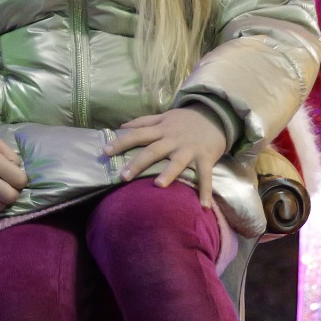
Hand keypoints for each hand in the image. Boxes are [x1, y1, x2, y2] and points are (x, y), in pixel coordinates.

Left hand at [106, 107, 226, 205]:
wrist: (216, 115)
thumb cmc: (185, 120)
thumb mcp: (164, 116)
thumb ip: (143, 122)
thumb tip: (121, 126)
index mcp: (161, 129)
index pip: (137, 134)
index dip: (121, 142)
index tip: (105, 151)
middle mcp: (173, 139)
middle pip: (152, 151)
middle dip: (137, 163)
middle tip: (122, 176)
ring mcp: (189, 149)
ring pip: (177, 162)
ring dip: (168, 173)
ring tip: (158, 185)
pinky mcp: (205, 158)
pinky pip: (206, 176)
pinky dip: (205, 190)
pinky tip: (204, 206)